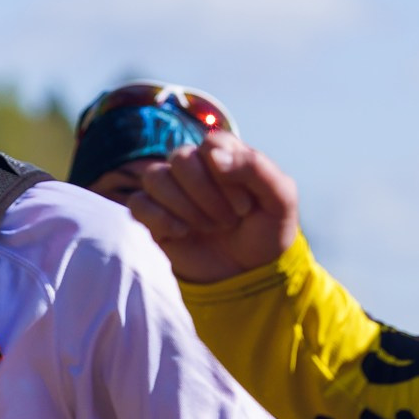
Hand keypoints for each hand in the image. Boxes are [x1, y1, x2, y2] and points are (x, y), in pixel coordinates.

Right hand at [127, 132, 300, 281]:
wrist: (250, 274)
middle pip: (181, 157)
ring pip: (154, 176)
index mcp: (225, 155)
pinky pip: (137, 204)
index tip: (245, 206)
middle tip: (228, 221)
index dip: (226, 174)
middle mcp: (195, 168)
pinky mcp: (153, 217)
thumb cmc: (266, 231)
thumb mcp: (280, 199)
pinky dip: (159, 218)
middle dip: (206, 194)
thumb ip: (255, 167)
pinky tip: (182, 233)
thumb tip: (212, 154)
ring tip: (208, 228)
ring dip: (184, 206)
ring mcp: (171, 192)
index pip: (211, 144)